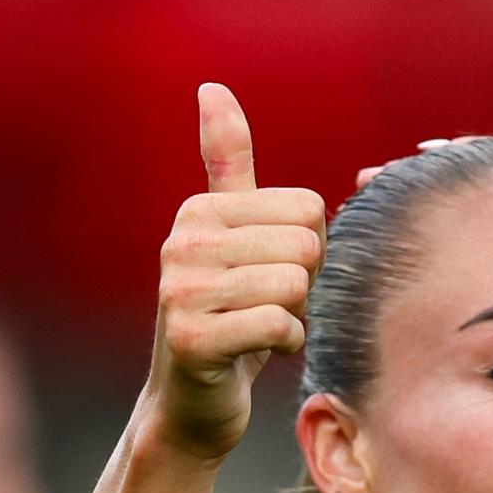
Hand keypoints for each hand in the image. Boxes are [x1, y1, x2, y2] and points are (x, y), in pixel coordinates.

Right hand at [146, 84, 326, 461]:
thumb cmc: (231, 315)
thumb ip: (228, 164)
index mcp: (201, 209)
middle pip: (305, 245)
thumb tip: (212, 88)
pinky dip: (287, 346)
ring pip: (294, 285)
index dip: (311, 250)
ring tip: (261, 329)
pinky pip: (280, 325)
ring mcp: (182, 291)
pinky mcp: (193, 340)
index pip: (309, 209)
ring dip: (295, 317)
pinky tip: (259, 353)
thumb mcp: (233, 235)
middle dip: (305, 285)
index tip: (273, 273)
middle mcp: (183, 242)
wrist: (193, 404)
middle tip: (269, 307)